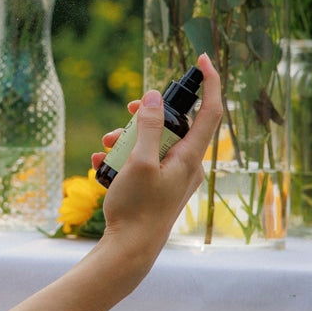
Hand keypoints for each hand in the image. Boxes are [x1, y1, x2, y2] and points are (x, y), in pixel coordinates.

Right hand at [91, 53, 221, 265]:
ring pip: (153, 143)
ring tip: (105, 147)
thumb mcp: (139, 161)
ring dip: (127, 139)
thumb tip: (153, 97)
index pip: (211, 111)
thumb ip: (147, 127)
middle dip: (145, 117)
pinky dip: (123, 159)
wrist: (129, 251)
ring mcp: (173, 177)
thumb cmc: (137, 209)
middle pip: (173, 125)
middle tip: (127, 114)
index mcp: (190, 157)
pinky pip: (142, 162)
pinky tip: (101, 166)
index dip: (210, 83)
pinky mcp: (158, 188)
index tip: (202, 59)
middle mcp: (187, 165)